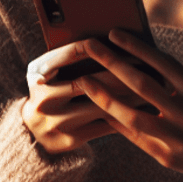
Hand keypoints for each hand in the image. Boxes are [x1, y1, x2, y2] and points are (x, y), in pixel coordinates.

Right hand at [21, 41, 139, 154]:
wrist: (30, 132)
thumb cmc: (50, 91)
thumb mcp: (48, 72)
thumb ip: (68, 58)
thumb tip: (110, 41)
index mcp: (36, 73)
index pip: (69, 54)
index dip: (97, 47)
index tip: (123, 43)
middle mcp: (42, 98)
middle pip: (87, 81)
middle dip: (120, 72)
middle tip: (146, 65)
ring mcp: (55, 122)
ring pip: (99, 105)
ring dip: (128, 96)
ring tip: (152, 88)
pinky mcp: (68, 140)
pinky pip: (103, 125)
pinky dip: (125, 116)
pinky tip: (143, 109)